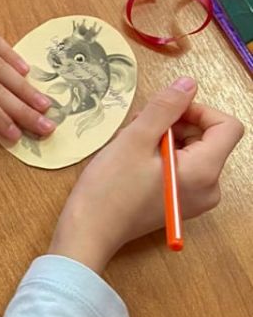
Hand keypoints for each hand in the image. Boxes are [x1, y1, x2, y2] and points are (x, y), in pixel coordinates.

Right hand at [50, 77, 243, 272]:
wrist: (89, 232)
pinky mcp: (180, 203)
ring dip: (164, 138)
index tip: (167, 111)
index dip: (200, 110)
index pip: (227, 126)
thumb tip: (188, 84)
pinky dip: (162, 156)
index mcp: (204, 171)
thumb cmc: (109, 188)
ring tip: (130, 144)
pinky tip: (133, 160)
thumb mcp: (135, 139)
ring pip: (192, 151)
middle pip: (209, 138)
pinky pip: (182, 168)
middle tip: (139, 126)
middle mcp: (210, 187)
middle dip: (176, 124)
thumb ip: (165, 108)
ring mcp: (196, 198)